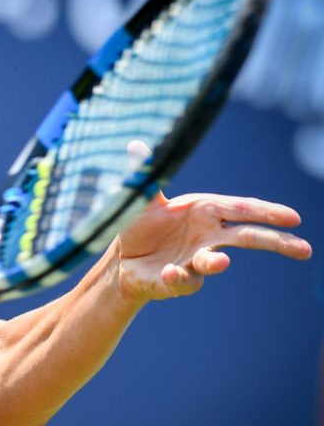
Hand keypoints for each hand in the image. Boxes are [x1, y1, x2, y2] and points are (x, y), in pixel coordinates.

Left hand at [114, 191, 311, 302]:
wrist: (121, 260)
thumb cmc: (140, 226)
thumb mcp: (141, 199)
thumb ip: (144, 174)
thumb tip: (134, 144)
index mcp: (205, 211)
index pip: (242, 209)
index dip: (267, 212)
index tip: (293, 218)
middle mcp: (207, 236)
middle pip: (247, 238)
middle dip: (276, 242)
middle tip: (304, 249)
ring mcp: (195, 260)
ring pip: (214, 262)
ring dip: (216, 262)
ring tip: (221, 262)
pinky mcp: (178, 281)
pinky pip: (183, 281)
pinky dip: (178, 277)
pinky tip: (168, 272)